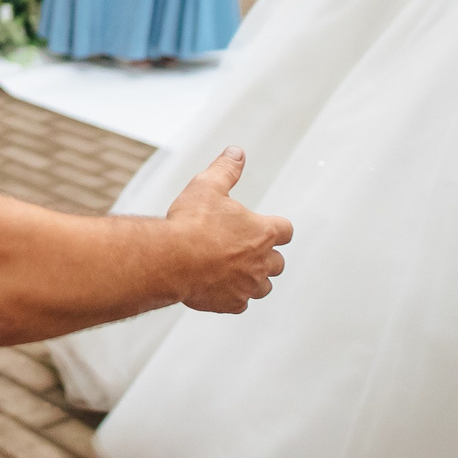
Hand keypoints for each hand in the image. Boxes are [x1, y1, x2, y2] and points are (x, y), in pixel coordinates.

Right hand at [162, 147, 292, 313]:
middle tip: (247, 250)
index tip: (270, 228)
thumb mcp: (208, 186)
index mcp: (262, 232)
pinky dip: (233, 297)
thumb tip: (237, 153)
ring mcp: (247, 285)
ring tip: (235, 272)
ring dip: (253, 279)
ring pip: (263, 287)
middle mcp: (260, 261)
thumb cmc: (191, 224)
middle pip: (278, 263)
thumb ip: (226, 170)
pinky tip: (219, 289)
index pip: (286, 231)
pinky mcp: (231, 303)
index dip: (278, 229)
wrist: (171, 259)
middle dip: (266, 257)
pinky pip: (241, 304)